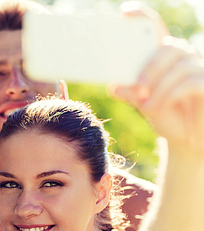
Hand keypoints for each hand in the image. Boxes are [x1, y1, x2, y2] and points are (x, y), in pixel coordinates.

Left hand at [112, 2, 203, 153]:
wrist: (186, 139)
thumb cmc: (166, 115)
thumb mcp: (143, 103)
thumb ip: (130, 93)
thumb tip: (113, 87)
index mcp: (164, 56)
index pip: (155, 28)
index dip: (142, 16)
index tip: (125, 11)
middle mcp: (184, 57)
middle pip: (167, 47)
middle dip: (149, 68)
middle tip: (137, 89)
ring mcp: (199, 68)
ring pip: (177, 68)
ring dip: (158, 89)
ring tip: (146, 107)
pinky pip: (189, 83)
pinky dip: (170, 96)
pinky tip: (160, 108)